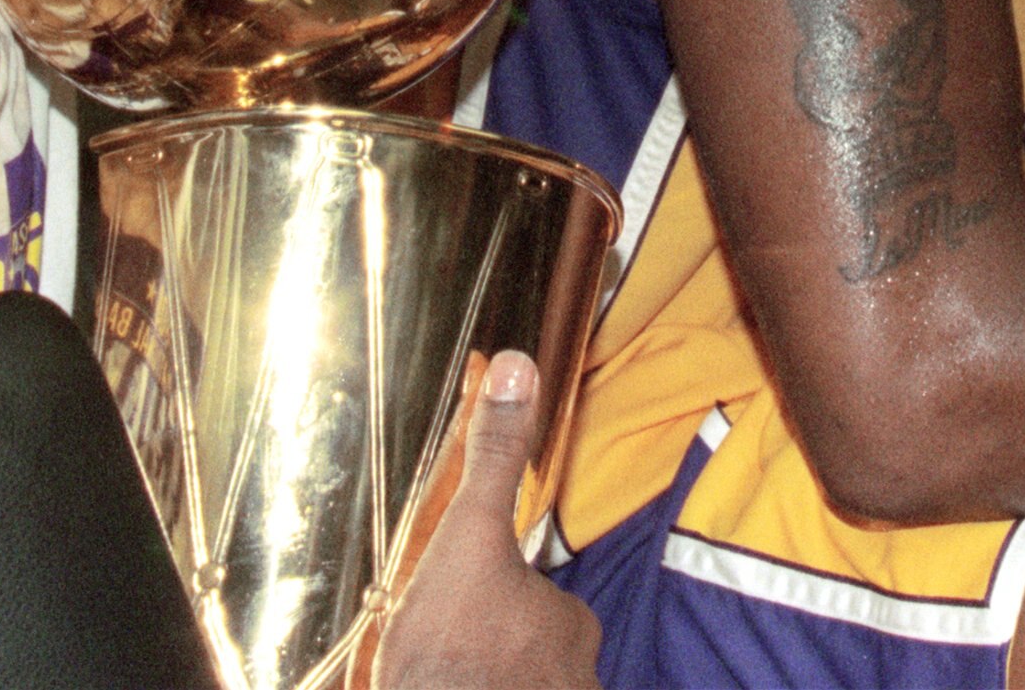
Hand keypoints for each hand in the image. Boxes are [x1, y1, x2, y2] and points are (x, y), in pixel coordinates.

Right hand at [373, 351, 599, 689]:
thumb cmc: (452, 649)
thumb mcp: (469, 537)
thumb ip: (494, 460)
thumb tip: (516, 366)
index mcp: (569, 620)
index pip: (538, 597)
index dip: (498, 595)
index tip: (466, 609)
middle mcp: (578, 674)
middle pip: (532, 643)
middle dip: (495, 641)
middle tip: (449, 644)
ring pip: (524, 681)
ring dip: (491, 675)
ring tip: (446, 673)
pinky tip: (449, 687)